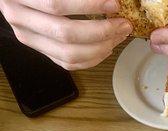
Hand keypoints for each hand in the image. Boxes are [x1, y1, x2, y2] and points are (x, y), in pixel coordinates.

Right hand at [0, 0, 131, 69]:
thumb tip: (109, 2)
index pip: (56, 5)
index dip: (89, 6)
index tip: (113, 5)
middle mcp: (20, 20)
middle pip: (66, 34)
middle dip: (102, 31)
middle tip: (123, 24)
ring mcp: (30, 39)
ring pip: (69, 54)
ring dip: (101, 47)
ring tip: (119, 35)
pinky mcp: (42, 51)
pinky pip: (70, 64)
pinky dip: (93, 58)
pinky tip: (107, 47)